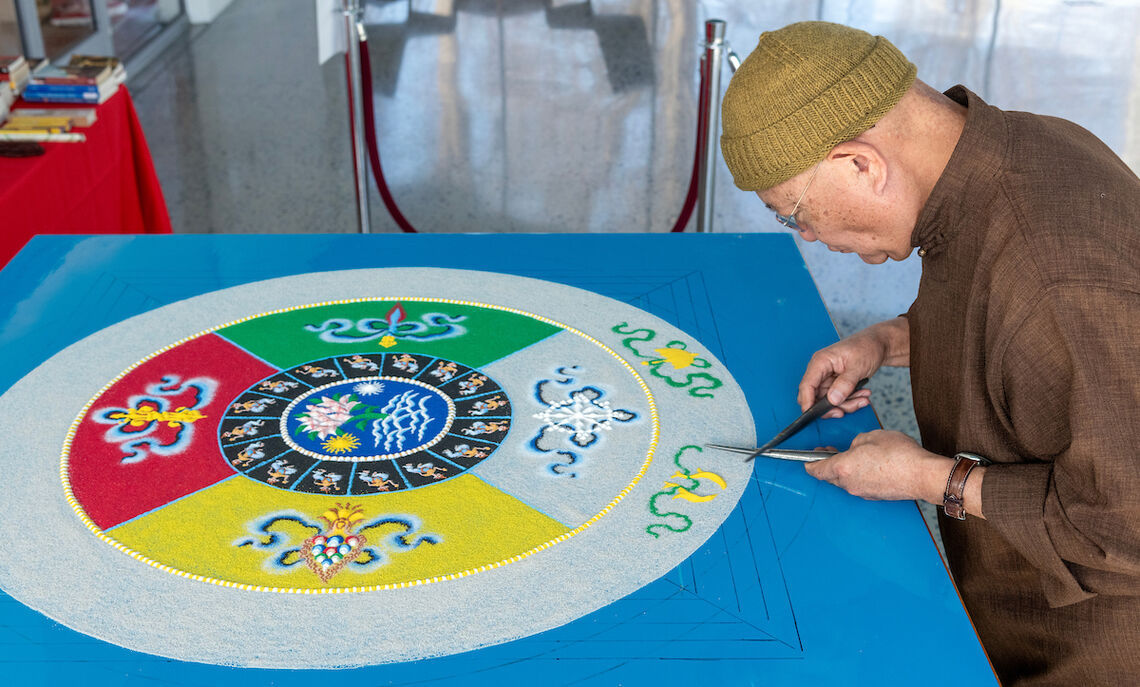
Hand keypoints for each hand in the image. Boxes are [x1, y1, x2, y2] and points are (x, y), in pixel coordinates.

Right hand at [798, 317, 909, 416]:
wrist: (878, 344)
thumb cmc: (867, 347)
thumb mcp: (858, 366)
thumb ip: (845, 384)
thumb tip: (833, 400)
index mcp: (821, 361)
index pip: (807, 385)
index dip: (807, 402)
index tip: (812, 415)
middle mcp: (821, 370)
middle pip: (817, 397)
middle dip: (833, 406)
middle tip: (846, 410)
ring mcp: (828, 377)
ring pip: (829, 401)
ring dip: (846, 403)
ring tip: (863, 398)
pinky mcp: (836, 383)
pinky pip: (839, 398)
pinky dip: (850, 400)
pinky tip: (863, 395)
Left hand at [804, 430, 952, 503]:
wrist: (922, 475)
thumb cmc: (899, 455)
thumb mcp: (871, 437)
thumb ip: (856, 442)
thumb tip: (855, 448)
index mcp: (843, 468)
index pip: (816, 469)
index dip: (809, 463)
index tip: (805, 459)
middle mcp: (849, 484)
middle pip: (829, 476)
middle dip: (827, 464)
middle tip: (828, 452)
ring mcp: (862, 492)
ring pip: (845, 481)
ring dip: (844, 470)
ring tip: (853, 456)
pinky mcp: (875, 495)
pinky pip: (860, 485)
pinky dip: (859, 475)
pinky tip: (869, 465)